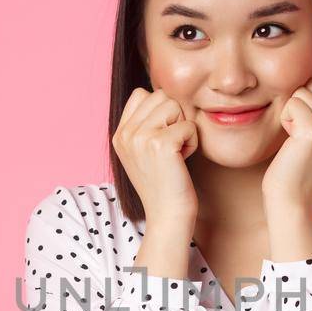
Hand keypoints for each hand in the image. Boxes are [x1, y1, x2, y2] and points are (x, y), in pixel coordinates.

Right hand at [113, 88, 199, 228]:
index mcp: (119, 134)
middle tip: (172, 147)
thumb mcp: (144, 152)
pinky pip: (188, 125)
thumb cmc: (164, 184)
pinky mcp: (160, 144)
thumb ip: (145, 123)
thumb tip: (164, 94)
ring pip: (174, 105)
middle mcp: (125, 134)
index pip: (141, 94)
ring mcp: (140, 138)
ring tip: (176, 152)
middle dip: (174, 118)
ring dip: (184, 128)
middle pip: (160, 96)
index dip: (161, 111)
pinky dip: (193, 142)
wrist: (167, 216)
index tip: (163, 139)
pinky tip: (183, 161)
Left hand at [262, 78, 311, 206]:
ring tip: (295, 140)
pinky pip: (292, 103)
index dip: (309, 105)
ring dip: (291, 113)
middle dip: (300, 106)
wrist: (292, 197)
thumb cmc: (299, 167)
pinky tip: (290, 141)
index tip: (308, 133)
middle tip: (300, 136)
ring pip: (302, 93)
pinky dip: (285, 120)